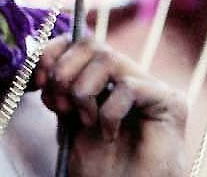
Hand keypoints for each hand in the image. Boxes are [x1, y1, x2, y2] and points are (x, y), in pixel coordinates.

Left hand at [34, 34, 186, 176]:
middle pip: (90, 43)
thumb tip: (38, 57)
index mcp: (104, 77)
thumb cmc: (99, 166)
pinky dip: (109, 111)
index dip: (52, 53)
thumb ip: (59, 87)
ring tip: (86, 122)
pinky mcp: (170, 102)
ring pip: (108, 58)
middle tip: (60, 106)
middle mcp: (128, 75)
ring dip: (83, 90)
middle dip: (63, 71)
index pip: (76, 42)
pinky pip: (129, 87)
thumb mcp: (67, 118)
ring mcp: (150, 86)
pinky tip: (109, 134)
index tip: (36, 82)